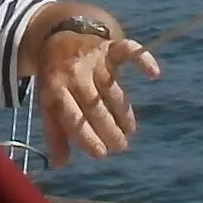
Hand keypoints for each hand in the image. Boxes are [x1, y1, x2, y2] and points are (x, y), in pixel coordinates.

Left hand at [38, 34, 160, 166]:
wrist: (57, 37)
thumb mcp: (48, 102)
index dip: (86, 136)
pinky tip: (155, 73)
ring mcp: (92, 59)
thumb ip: (55, 132)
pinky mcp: (108, 47)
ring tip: (130, 130)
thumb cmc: (56, 79)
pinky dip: (142, 58)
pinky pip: (126, 50)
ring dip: (123, 111)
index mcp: (53, 87)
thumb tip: (60, 165)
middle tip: (121, 146)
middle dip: (109, 129)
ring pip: (112, 89)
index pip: (71, 116)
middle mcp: (73, 72)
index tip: (101, 154)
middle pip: (94, 105)